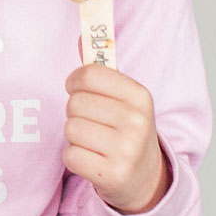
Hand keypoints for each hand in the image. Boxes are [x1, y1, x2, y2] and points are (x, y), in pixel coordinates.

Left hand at [63, 63, 169, 214]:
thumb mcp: (123, 98)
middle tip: (92, 122)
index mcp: (141, 97)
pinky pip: (70, 155)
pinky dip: (75, 157)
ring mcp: (127, 151)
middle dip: (75, 112)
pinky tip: (92, 158)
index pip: (89, 74)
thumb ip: (101, 69)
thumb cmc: (127, 130)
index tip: (78, 89)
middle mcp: (137, 122)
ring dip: (74, 136)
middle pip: (75, 103)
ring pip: (70, 129)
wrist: (145, 178)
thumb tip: (82, 36)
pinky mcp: (112, 175)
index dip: (75, 81)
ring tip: (94, 141)